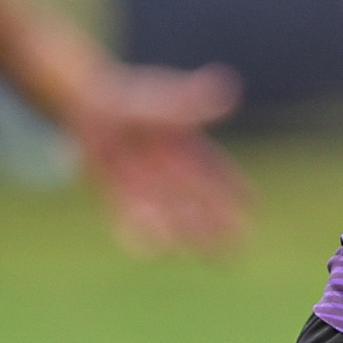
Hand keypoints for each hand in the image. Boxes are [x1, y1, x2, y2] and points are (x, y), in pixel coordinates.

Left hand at [70, 61, 248, 254]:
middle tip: (235, 250)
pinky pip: (127, 213)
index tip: (254, 205)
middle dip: (214, 224)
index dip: (234, 187)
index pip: (215, 170)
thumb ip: (189, 104)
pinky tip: (147, 251)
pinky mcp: (116, 191)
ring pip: (165, 212)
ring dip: (178, 231)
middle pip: (195, 201)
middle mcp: (168, 170)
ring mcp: (143, 182)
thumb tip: (228, 90)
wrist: (88, 107)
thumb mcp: (160, 101)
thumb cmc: (130, 99)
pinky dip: (136, 229)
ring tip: (190, 252)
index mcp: (185, 146)